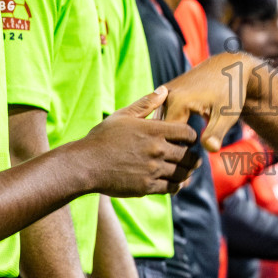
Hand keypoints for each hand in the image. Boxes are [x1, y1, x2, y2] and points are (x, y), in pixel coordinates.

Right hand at [83, 88, 202, 196]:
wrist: (85, 164)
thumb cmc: (103, 138)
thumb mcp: (123, 116)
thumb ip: (146, 103)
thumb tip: (164, 90)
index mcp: (154, 130)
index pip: (188, 133)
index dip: (191, 137)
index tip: (188, 140)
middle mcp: (157, 150)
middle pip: (189, 155)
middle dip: (192, 156)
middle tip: (192, 158)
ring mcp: (152, 169)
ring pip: (183, 173)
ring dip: (187, 172)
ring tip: (186, 170)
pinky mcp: (146, 187)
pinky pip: (171, 187)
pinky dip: (176, 185)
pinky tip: (174, 183)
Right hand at [161, 53, 248, 151]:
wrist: (230, 67)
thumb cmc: (231, 92)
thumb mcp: (226, 115)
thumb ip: (216, 133)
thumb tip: (211, 149)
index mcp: (177, 102)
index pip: (168, 138)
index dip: (179, 151)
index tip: (191, 160)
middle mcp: (166, 95)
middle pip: (160, 131)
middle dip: (171, 145)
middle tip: (187, 158)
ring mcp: (164, 93)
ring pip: (159, 123)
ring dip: (168, 136)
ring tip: (185, 145)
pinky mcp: (165, 92)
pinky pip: (161, 115)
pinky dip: (168, 127)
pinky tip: (182, 134)